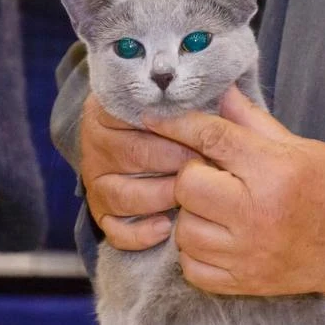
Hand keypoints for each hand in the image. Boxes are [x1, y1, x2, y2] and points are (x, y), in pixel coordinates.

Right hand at [78, 93, 198, 249]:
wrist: (159, 152)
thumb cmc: (178, 126)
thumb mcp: (186, 104)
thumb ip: (202, 97)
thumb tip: (228, 91)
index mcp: (109, 109)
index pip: (131, 113)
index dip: (171, 125)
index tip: (198, 130)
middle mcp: (96, 144)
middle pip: (132, 154)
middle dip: (173, 161)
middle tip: (205, 164)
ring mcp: (96, 181)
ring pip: (121, 194)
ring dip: (159, 196)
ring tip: (188, 196)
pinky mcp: (101, 213)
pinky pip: (114, 230)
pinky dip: (139, 233)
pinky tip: (166, 227)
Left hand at [144, 88, 324, 295]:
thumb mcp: (300, 147)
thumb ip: (253, 122)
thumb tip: (221, 93)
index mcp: (272, 171)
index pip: (211, 138)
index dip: (178, 124)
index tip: (155, 118)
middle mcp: (256, 213)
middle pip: (187, 185)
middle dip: (191, 175)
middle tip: (211, 176)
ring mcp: (247, 253)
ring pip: (185, 229)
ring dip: (193, 215)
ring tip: (216, 209)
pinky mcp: (244, 281)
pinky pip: (192, 267)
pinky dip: (196, 251)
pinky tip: (216, 238)